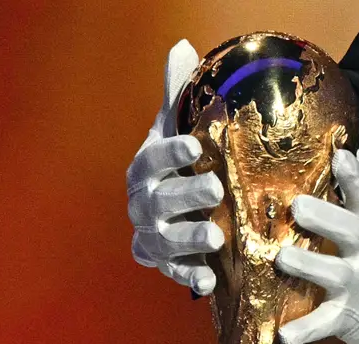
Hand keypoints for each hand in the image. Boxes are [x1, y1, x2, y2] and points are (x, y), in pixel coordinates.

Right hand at [126, 40, 224, 295]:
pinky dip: (189, 277)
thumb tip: (182, 47)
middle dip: (185, 196)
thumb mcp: (179, 129)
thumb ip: (179, 95)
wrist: (172, 208)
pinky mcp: (164, 262)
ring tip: (216, 237)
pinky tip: (207, 281)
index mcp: (144, 168)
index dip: (171, 152)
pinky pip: (173, 272)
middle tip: (214, 189)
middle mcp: (142, 203)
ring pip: (165, 239)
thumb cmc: (180, 163)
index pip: (153, 157)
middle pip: (159, 200)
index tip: (196, 145)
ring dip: (188, 239)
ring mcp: (152, 235)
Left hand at [275, 150, 358, 343]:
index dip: (354, 176)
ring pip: (332, 274)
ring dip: (307, 266)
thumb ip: (358, 186)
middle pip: (349, 230)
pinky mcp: (345, 316)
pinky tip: (284, 334)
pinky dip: (305, 331)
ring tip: (283, 258)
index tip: (340, 156)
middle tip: (298, 206)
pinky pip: (324, 323)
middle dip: (325, 217)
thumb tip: (341, 141)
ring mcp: (355, 284)